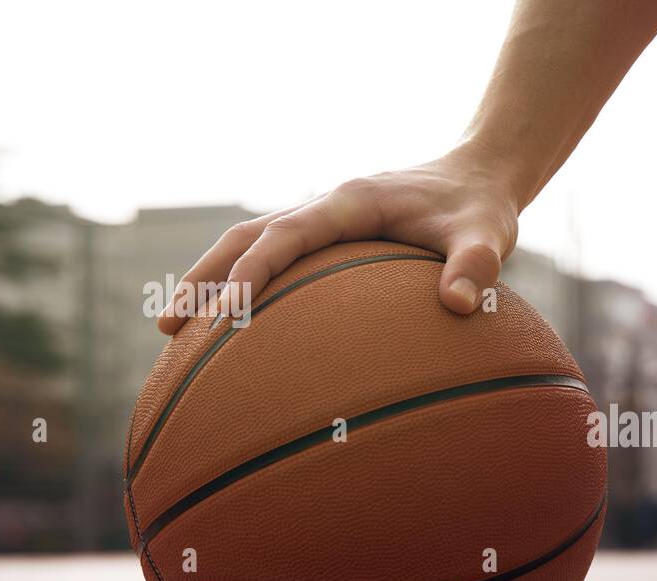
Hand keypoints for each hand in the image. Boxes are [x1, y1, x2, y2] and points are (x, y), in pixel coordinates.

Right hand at [156, 139, 520, 333]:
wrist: (480, 176)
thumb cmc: (481, 208)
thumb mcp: (488, 235)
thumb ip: (476, 266)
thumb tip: (459, 305)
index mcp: (351, 202)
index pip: (286, 237)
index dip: (253, 274)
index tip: (226, 314)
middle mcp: (327, 207)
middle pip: (247, 238)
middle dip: (206, 279)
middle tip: (169, 325)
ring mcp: (323, 220)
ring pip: (250, 245)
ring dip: (211, 281)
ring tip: (174, 328)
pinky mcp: (329, 237)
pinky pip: (274, 258)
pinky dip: (243, 284)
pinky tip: (231, 324)